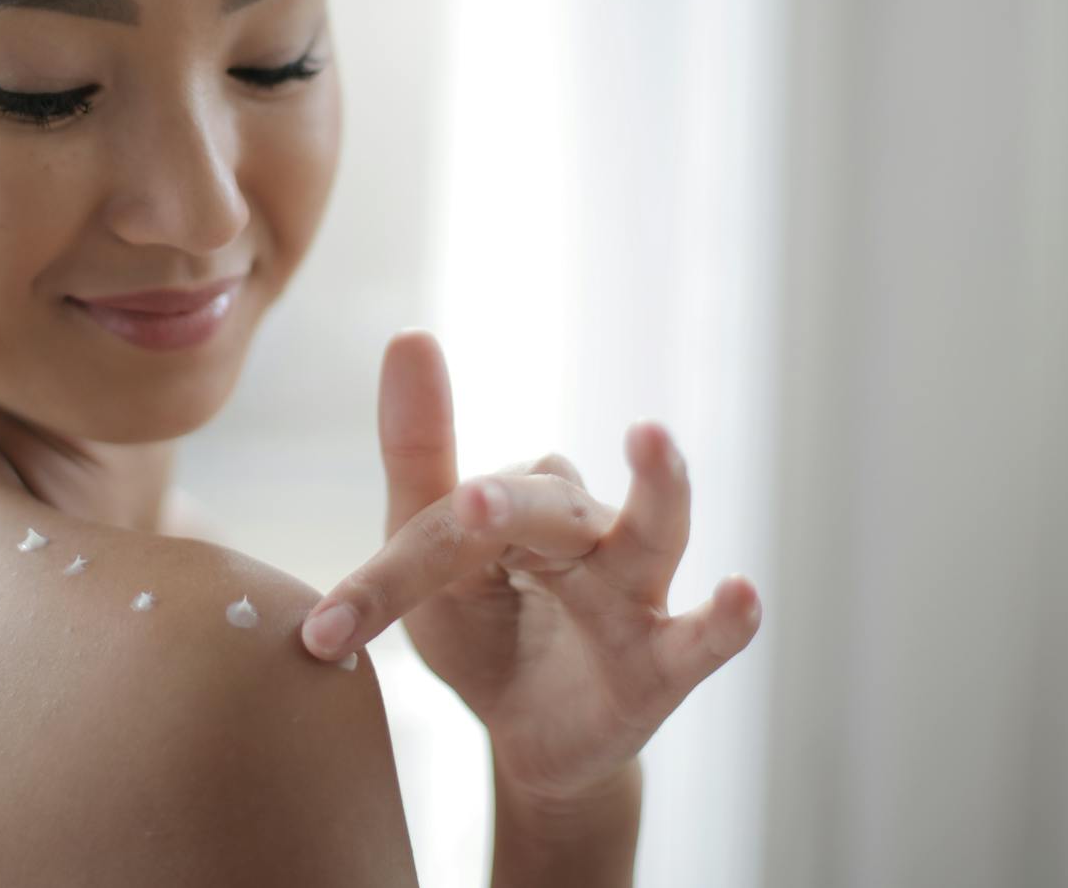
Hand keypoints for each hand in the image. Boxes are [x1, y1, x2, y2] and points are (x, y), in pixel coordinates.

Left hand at [298, 329, 761, 809]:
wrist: (528, 737)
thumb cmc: (482, 629)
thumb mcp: (432, 561)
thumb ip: (418, 459)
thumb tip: (409, 329)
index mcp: (519, 502)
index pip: (452, 520)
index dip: (389, 577)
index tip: (325, 633)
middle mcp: (584, 531)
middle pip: (546, 504)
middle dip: (505, 505)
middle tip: (469, 500)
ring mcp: (634, 592)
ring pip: (652, 531)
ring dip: (655, 486)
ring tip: (650, 437)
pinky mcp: (664, 663)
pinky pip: (703, 637)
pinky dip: (726, 619)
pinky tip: (742, 593)